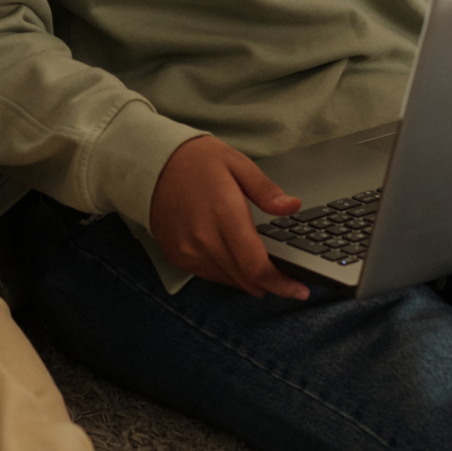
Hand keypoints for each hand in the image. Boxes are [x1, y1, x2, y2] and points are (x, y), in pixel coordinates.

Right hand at [147, 134, 309, 300]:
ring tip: (259, 261)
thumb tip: (292, 207)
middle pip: (246, 280)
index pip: (256, 266)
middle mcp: (204, 239)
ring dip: (249, 278)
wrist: (151, 164)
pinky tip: (234, 255)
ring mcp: (188, 252)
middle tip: (286, 275)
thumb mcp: (236, 163)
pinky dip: (229, 272)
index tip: (300, 290)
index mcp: (224, 214)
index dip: (281, 284)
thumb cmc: (196, 160)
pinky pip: (211, 276)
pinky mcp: (178, 258)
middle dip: (271, 283)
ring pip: (230, 282)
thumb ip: (266, 190)